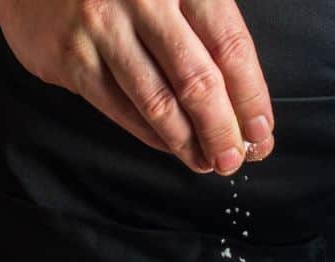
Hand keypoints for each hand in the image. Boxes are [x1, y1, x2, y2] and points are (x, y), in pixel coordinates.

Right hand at [0, 0, 273, 174]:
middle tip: (235, 159)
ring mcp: (104, 28)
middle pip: (198, 80)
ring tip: (206, 161)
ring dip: (187, 141)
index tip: (261, 132)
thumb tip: (242, 100)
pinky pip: (120, 107)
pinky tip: (170, 145)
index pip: (230, 46)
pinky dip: (151, 134)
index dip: (251, 97)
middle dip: (223, 130)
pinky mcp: (72, 56)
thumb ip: (205, 28)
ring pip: (158, 101)